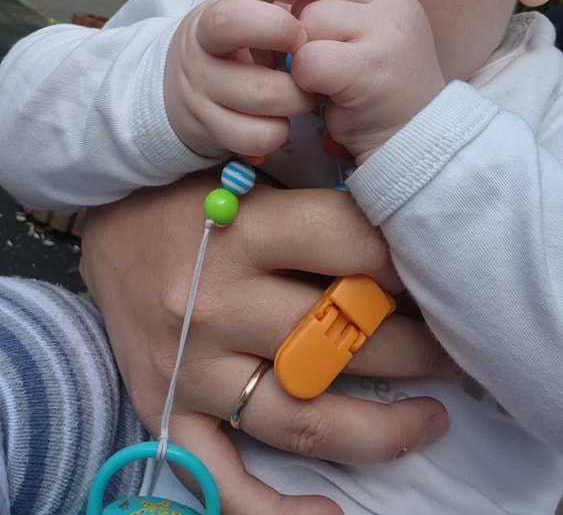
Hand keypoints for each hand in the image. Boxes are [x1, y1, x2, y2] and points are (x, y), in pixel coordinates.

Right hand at [80, 173, 452, 514]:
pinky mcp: (166, 410)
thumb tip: (400, 241)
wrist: (106, 223)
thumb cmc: (190, 196)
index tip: (434, 273)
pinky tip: (331, 513)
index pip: (349, 246)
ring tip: (431, 419)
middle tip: (452, 348)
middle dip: (414, 347)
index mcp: (239, 229)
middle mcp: (213, 302)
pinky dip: (278, 510)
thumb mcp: (249, 179)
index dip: (406, 262)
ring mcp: (189, 366)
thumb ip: (313, 208)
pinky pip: (222, 479)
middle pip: (338, 339)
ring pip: (303, 419)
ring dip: (381, 429)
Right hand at [164, 0, 338, 158]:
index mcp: (217, 9)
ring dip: (299, 97)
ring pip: (264, 92)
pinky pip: (260, 134)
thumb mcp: (246, 20)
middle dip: (283, 31)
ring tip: (303, 95)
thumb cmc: (235, 53)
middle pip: (236, 22)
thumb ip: (281, 1)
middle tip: (306, 49)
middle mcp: (200, 43)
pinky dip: (279, 131)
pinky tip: (278, 122)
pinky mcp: (205, 127)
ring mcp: (199, 86)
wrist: (178, 100)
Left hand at [290, 0, 446, 161]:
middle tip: (322, 66)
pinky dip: (306, 81)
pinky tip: (327, 95)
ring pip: (308, 21)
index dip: (311, 8)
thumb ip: (334, 3)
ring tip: (327, 80)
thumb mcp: (362, 32)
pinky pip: (310, 59)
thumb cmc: (375, 90)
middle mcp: (393, 2)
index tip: (324, 41)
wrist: (413, 141)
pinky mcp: (371, 67)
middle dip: (303, 32)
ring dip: (304, 56)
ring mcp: (388, 31)